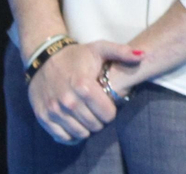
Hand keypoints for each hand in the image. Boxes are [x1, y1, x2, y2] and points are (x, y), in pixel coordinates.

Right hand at [26, 41, 142, 144]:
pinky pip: (61, 136)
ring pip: (79, 133)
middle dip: (100, 120)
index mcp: (84, 85)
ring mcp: (54, 110)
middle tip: (98, 111)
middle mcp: (68, 100)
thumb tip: (142, 55)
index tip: (108, 104)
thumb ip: (121, 52)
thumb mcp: (99, 49)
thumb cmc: (77, 56)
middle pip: (94, 125)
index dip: (111, 111)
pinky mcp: (43, 116)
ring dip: (86, 128)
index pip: (107, 113)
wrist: (44, 58)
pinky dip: (70, 134)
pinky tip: (75, 124)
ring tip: (87, 116)